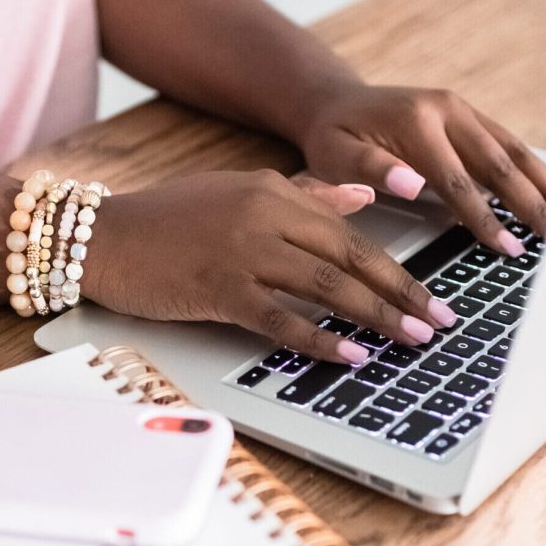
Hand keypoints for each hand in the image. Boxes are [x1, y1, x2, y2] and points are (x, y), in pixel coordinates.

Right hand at [82, 170, 458, 363]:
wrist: (107, 237)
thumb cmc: (170, 217)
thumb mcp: (240, 190)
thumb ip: (305, 192)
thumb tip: (364, 196)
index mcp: (274, 190)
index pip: (350, 233)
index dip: (395, 267)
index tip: (429, 294)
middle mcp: (264, 216)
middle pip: (349, 258)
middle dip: (401, 293)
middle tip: (438, 322)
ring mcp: (242, 252)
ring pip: (324, 287)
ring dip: (374, 317)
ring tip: (409, 340)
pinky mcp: (218, 288)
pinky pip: (280, 318)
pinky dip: (319, 338)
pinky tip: (350, 355)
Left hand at [299, 84, 545, 255]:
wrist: (334, 102)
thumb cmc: (331, 137)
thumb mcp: (333, 155)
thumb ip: (369, 170)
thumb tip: (411, 185)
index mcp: (417, 122)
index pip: (458, 180)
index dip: (485, 217)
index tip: (507, 248)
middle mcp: (447, 110)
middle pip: (499, 162)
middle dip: (530, 203)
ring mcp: (462, 110)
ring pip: (513, 150)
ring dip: (543, 184)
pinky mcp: (468, 116)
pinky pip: (507, 144)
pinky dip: (533, 170)